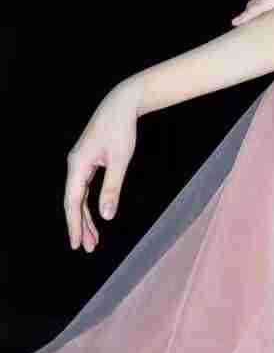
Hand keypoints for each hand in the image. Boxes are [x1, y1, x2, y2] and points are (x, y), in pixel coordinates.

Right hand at [64, 76, 142, 252]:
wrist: (122, 104)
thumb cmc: (121, 130)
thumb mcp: (120, 160)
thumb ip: (112, 189)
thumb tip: (106, 216)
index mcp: (77, 165)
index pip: (73, 202)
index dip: (74, 225)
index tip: (76, 244)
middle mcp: (75, 165)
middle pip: (74, 202)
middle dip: (80, 226)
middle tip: (87, 248)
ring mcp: (80, 163)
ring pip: (79, 197)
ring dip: (86, 218)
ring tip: (93, 240)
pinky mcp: (89, 162)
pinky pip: (85, 189)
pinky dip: (91, 204)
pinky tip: (96, 217)